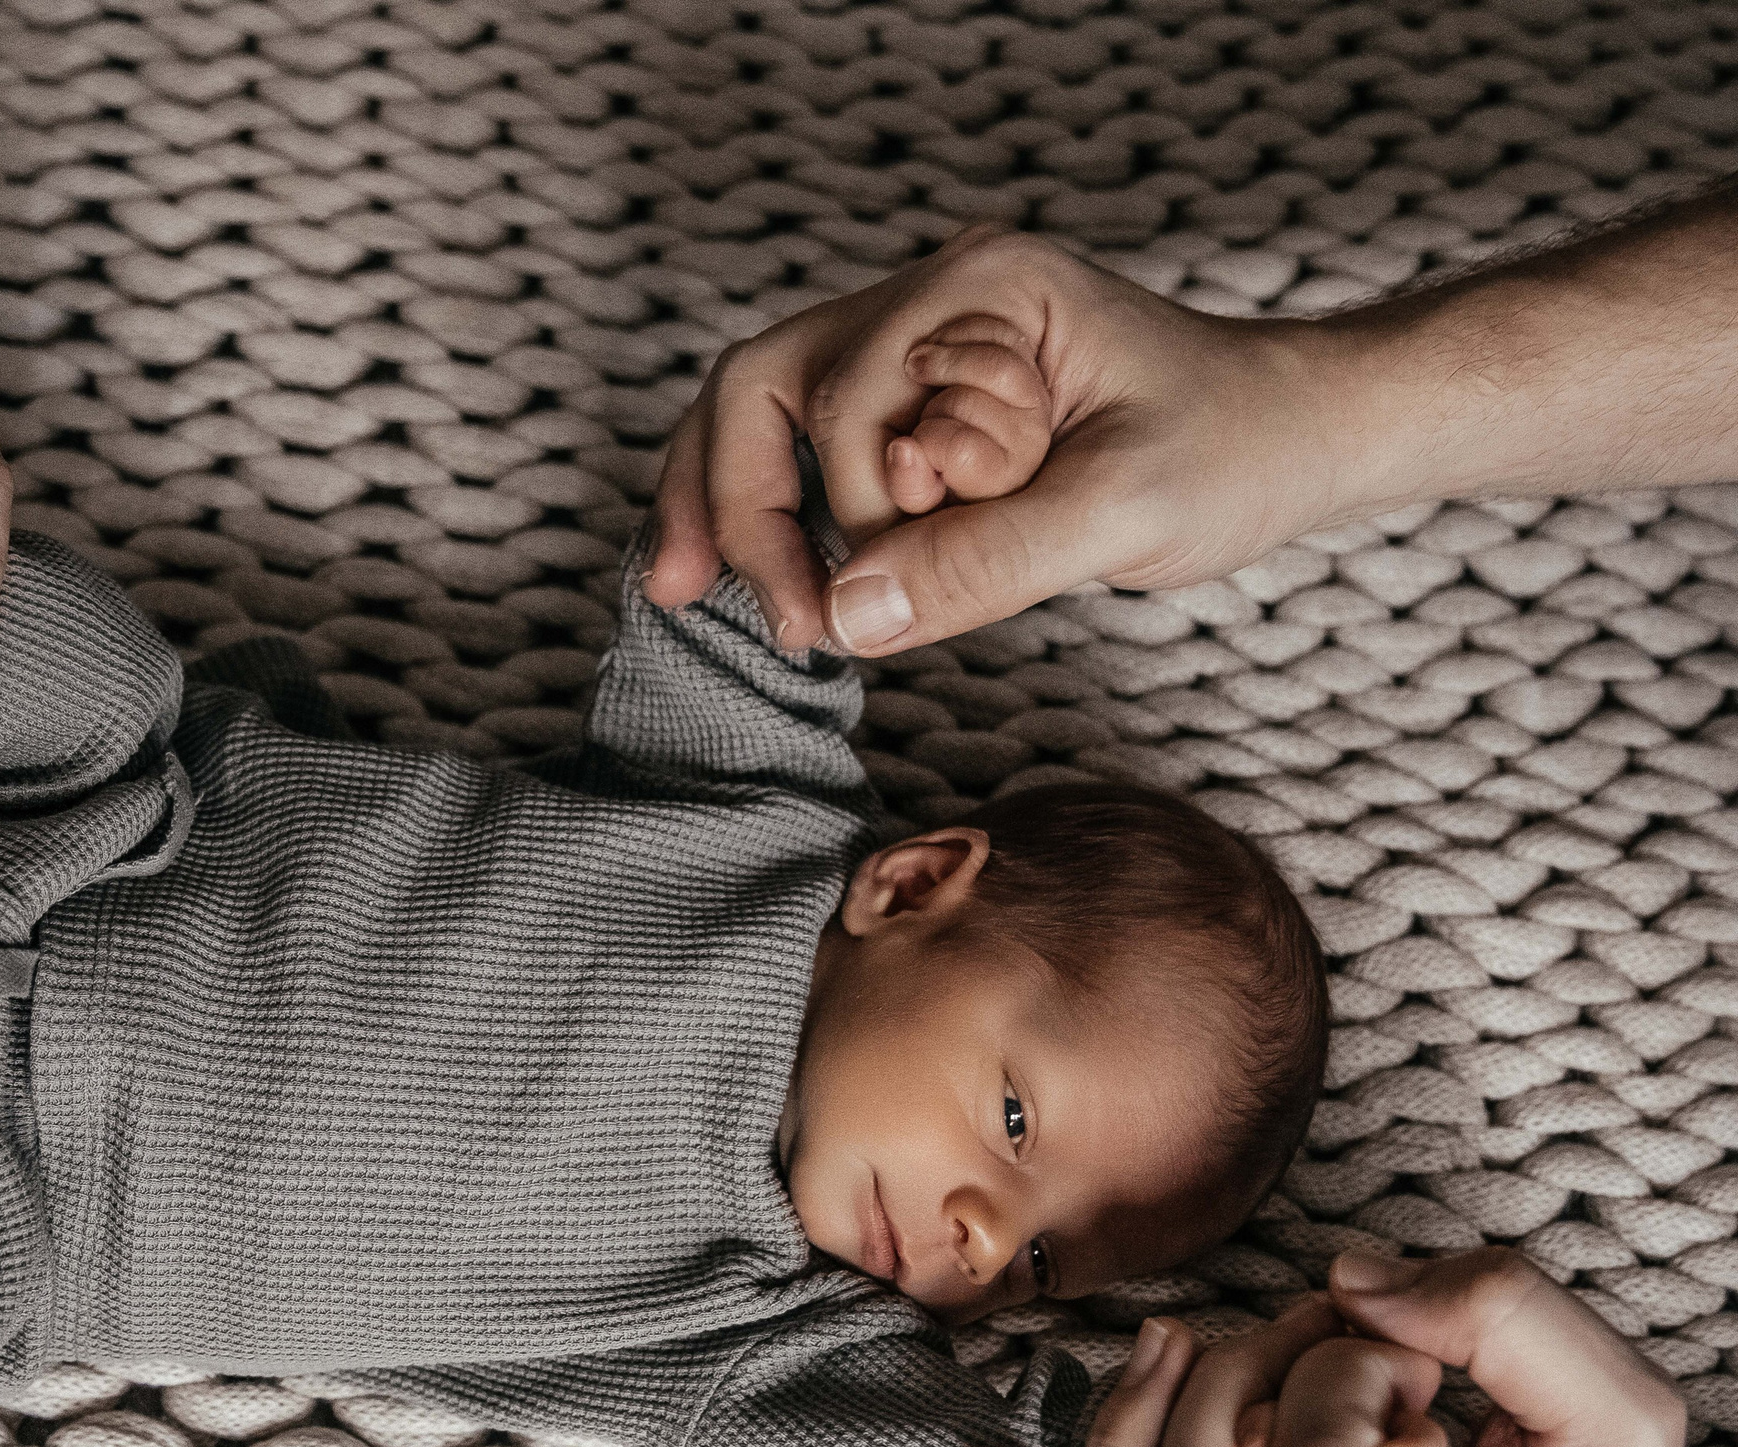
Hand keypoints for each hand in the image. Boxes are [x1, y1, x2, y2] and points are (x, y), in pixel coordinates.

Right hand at [645, 227, 1346, 657]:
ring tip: (682, 592)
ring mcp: (921, 345)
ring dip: (721, 501)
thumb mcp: (1125, 515)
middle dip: (729, 498)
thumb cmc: (1234, 452)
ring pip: (763, 407)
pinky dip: (765, 505)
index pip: (843, 403)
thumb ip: (987, 562)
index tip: (872, 609)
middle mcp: (934, 300)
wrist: (1300, 434)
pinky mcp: (923, 401)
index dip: (844, 517)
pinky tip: (745, 571)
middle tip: (716, 604)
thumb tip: (850, 617)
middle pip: (763, 382)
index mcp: (983, 292)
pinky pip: (804, 441)